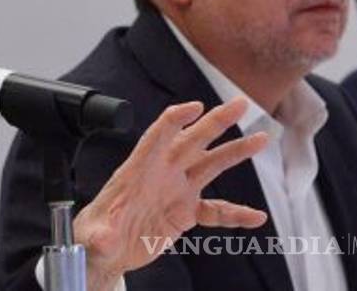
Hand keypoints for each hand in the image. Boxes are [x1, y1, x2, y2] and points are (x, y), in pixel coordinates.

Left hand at [73, 98, 268, 289]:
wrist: (106, 253)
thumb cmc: (95, 237)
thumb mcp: (95, 238)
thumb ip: (101, 237)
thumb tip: (103, 239)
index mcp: (137, 172)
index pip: (156, 138)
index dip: (173, 121)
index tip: (194, 107)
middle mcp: (160, 175)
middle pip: (191, 141)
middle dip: (215, 122)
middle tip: (240, 103)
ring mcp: (175, 191)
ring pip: (210, 165)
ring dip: (235, 152)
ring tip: (261, 139)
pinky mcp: (184, 211)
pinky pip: (216, 209)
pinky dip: (235, 213)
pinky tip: (255, 216)